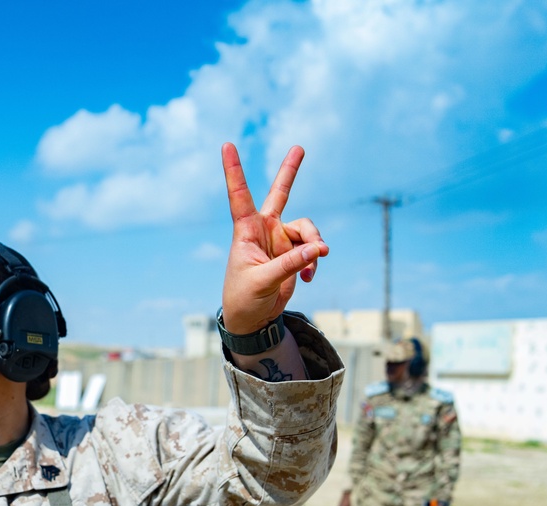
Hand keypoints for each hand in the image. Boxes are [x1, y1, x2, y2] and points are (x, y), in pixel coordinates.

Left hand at [221, 143, 328, 333]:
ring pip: (307, 229)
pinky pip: (312, 249)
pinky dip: (314, 261)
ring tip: (316, 261)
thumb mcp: (264, 281)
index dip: (234, 171)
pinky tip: (309, 276)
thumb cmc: (245, 298)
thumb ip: (291, 264)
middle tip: (299, 147)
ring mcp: (280, 240)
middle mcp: (264, 230)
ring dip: (315, 244)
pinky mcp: (293, 253)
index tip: (227, 145)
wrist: (253, 319)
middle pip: (279, 194)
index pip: (239, 196)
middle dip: (290, 171)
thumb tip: (319, 248)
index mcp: (246, 232)